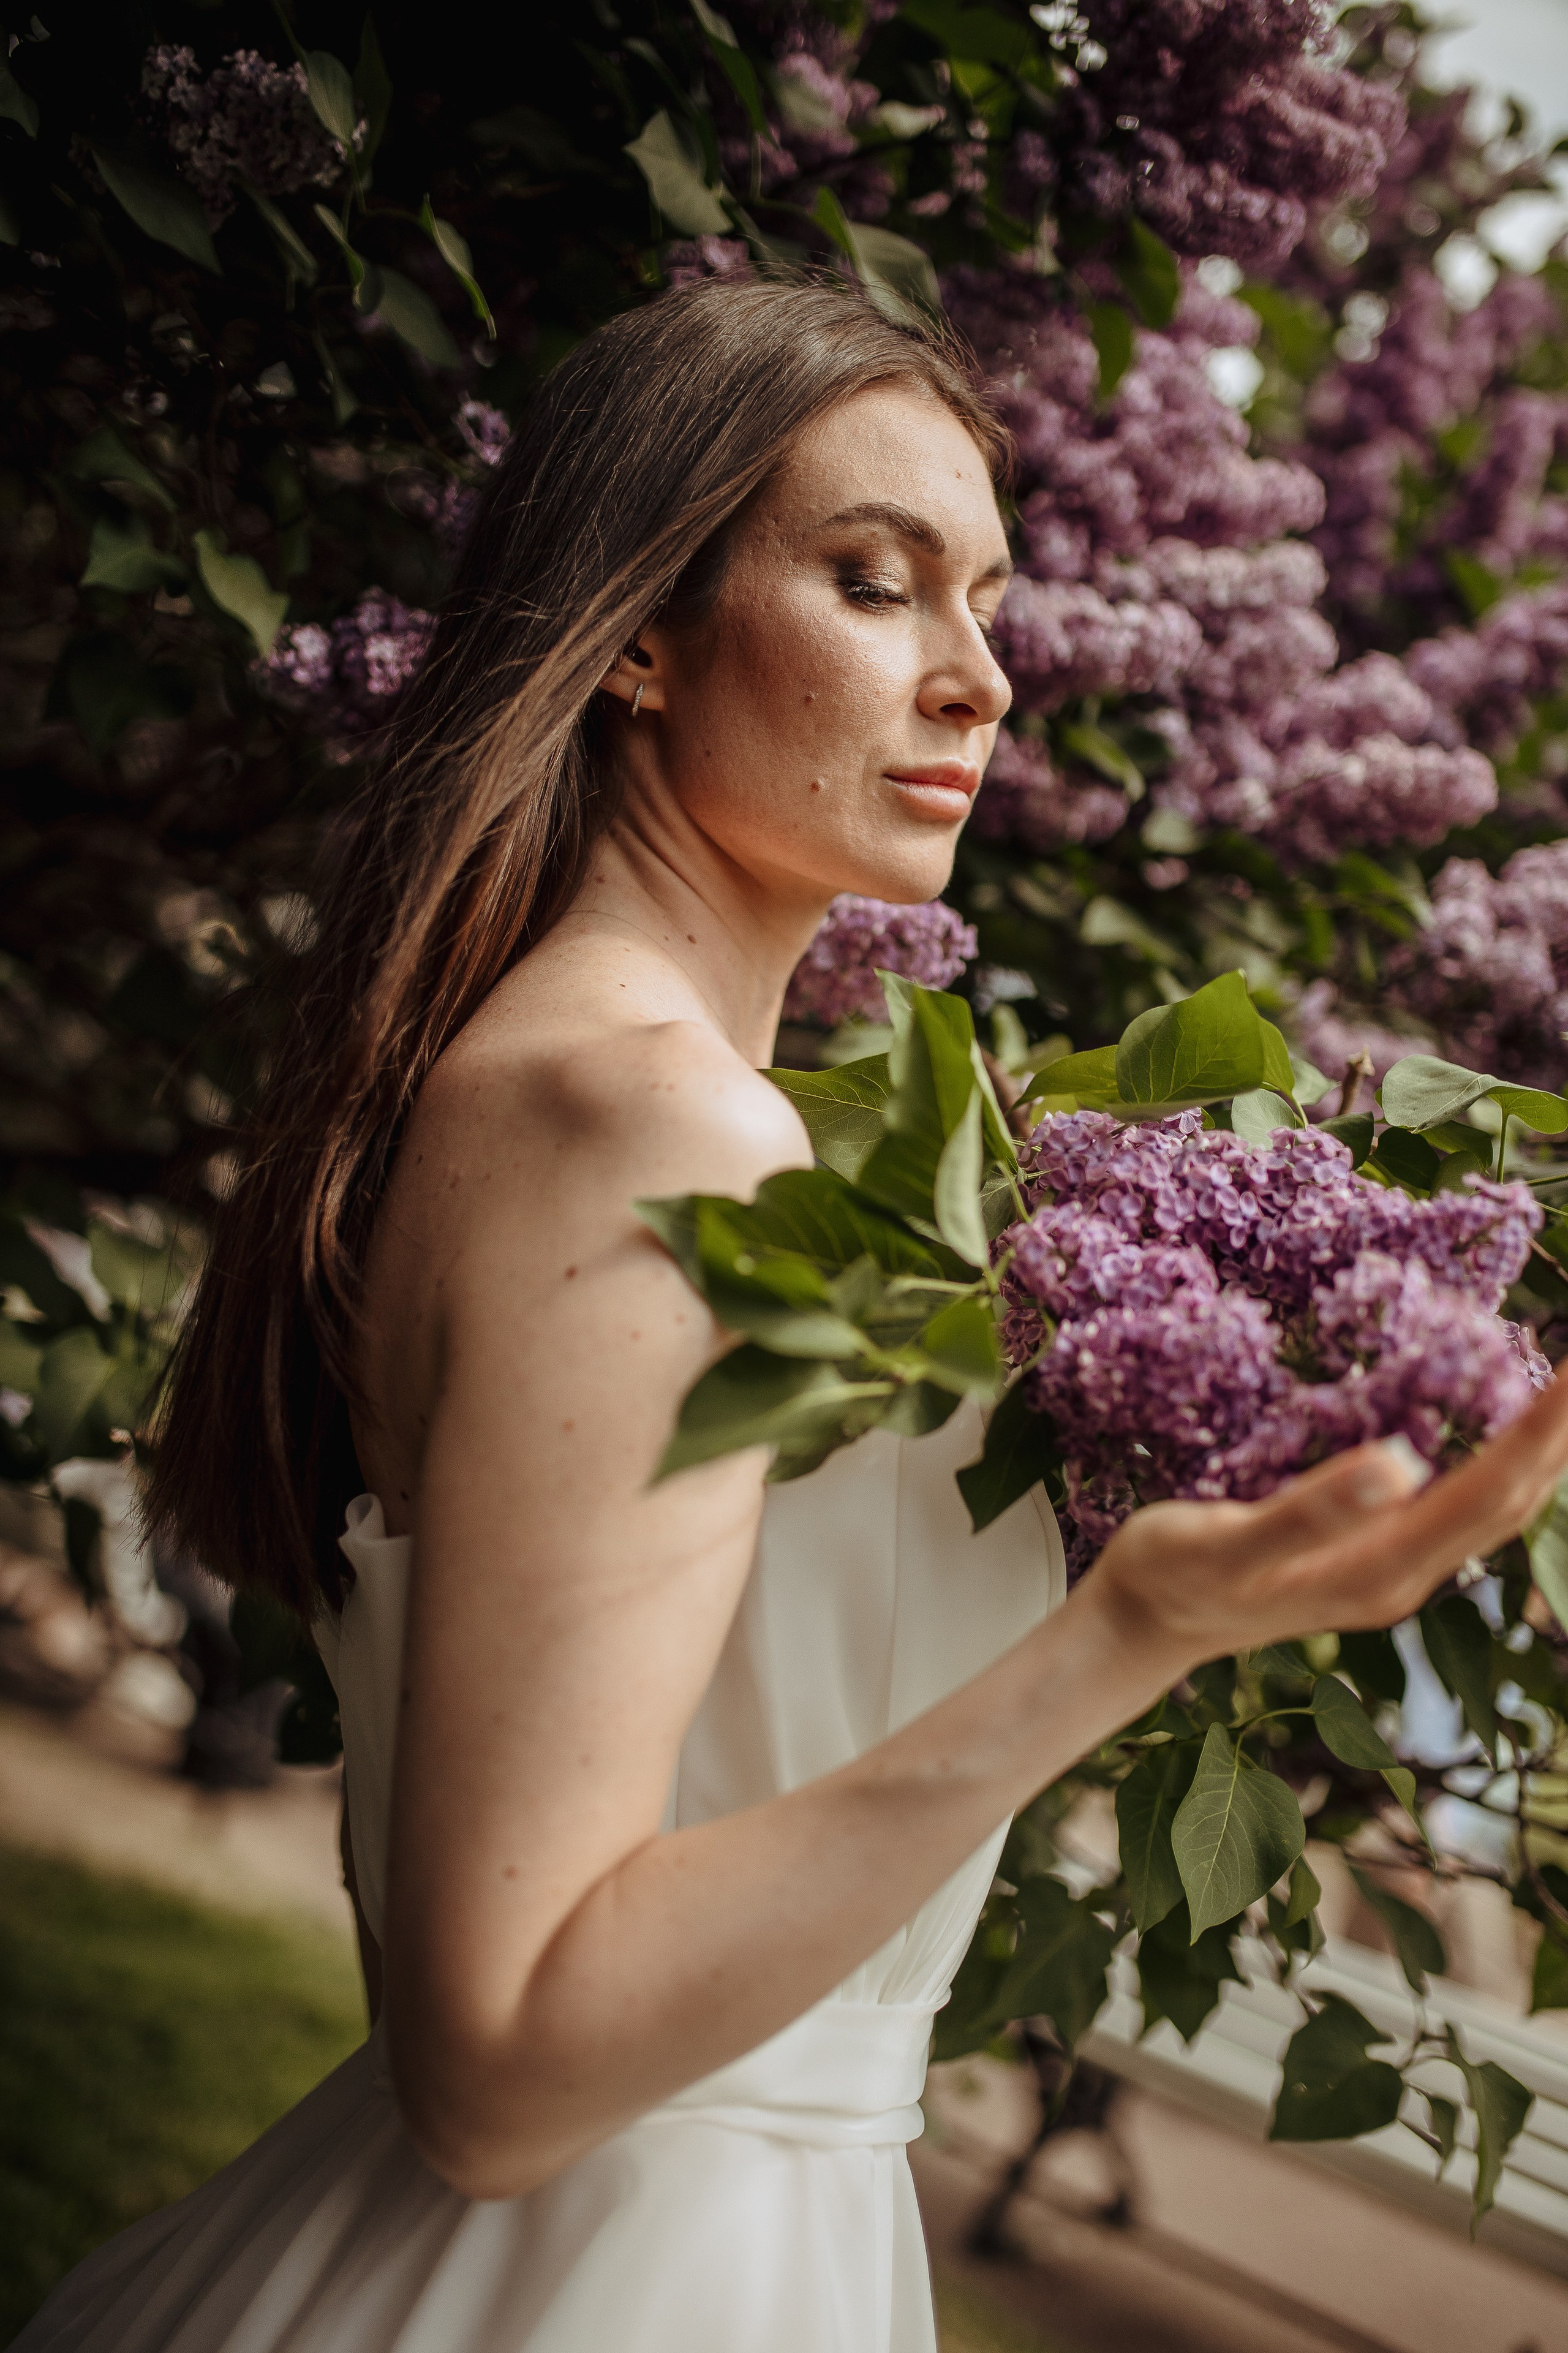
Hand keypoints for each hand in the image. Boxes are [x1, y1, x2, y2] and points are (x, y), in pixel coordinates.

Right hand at [1085, 1370, 1567, 1669]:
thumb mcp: (1229, 1540)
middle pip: (1514, 1502)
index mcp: (1381, 1568)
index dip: (1541, 1431)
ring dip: (1539, 1449)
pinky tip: (1498, 1426)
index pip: (1490, 1492)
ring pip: (1497, 1507)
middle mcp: (1404, 1574)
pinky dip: (1499, 1458)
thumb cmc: (1176, 1573)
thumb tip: (1403, 1462)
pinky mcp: (1375, 1556)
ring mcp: (1392, 1569)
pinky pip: (1463, 1504)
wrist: (1144, 1622)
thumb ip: (1311, 1510)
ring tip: (1564, 1390)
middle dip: (1559, 1435)